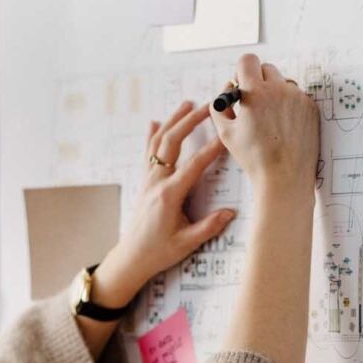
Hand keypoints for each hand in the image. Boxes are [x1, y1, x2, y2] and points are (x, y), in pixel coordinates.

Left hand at [91, 100, 238, 310]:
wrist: (132, 257)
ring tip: (186, 104)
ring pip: (158, 141)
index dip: (211, 150)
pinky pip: (148, 152)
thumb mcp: (186, 243)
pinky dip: (152, 135)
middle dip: (189, 122)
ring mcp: (148, 180)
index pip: (194, 165)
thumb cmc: (159, 252)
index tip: (225, 136)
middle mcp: (156, 182)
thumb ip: (209, 227)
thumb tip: (230, 213)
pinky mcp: (145, 182)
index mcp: (169, 195)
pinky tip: (155, 121)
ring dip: (173, 121)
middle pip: (172, 142)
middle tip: (206, 107)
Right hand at [211, 52, 319, 199]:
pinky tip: (284, 127)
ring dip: (275, 93)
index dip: (242, 71)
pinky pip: (297, 97)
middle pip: (266, 68)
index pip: (248, 60)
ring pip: (283, 83)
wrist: (284, 178)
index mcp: (255, 92)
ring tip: (270, 119)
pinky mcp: (310, 108)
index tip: (241, 84)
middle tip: (254, 102)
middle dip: (258, 81)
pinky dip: (289, 107)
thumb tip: (228, 88)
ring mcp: (298, 98)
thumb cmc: (253, 158)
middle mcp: (279, 89)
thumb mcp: (226, 132)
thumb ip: (221, 105)